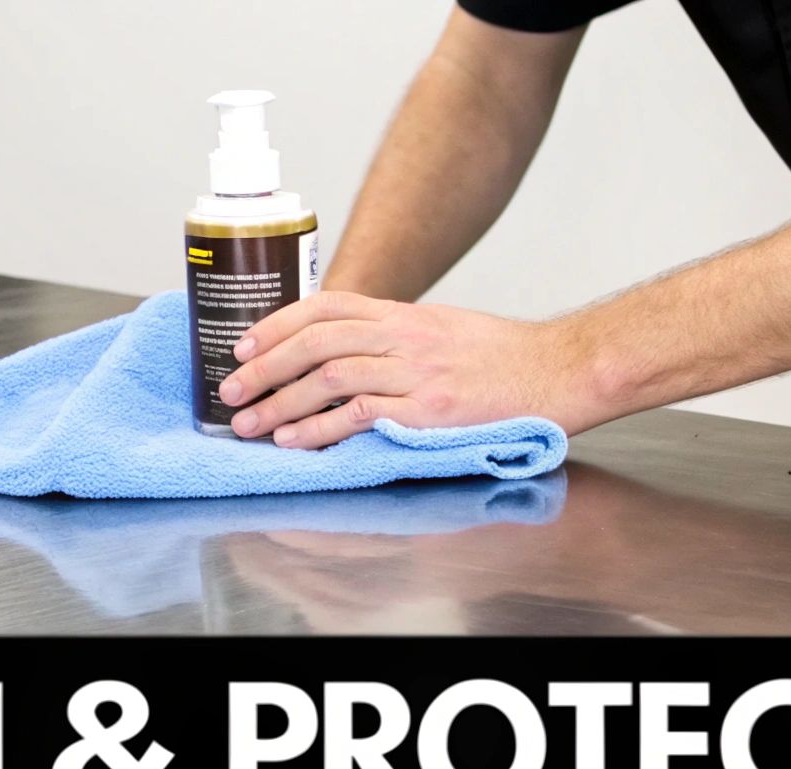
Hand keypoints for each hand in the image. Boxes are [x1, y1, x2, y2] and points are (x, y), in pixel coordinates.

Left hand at [217, 292, 593, 448]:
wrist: (560, 372)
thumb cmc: (503, 358)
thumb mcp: (442, 330)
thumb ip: (394, 338)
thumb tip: (342, 353)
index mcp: (405, 315)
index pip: (327, 305)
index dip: (277, 323)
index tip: (244, 345)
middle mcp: (405, 337)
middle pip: (316, 340)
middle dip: (265, 366)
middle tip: (230, 389)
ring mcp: (417, 373)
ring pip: (330, 376)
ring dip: (280, 400)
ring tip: (248, 423)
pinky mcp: (430, 411)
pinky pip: (361, 415)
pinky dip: (319, 428)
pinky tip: (294, 439)